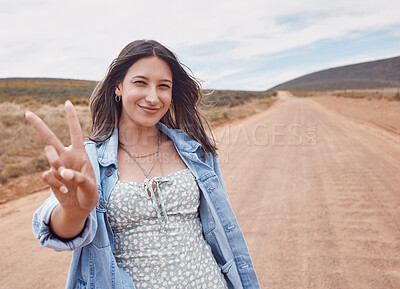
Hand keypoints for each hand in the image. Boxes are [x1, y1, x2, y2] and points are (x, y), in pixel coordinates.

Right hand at [25, 101, 97, 218]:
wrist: (80, 207)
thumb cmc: (89, 193)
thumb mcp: (90, 186)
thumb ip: (79, 178)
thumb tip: (63, 172)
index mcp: (80, 153)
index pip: (75, 132)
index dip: (71, 118)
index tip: (67, 102)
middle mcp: (66, 156)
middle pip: (50, 138)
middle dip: (39, 125)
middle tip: (27, 112)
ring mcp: (57, 166)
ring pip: (49, 156)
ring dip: (56, 164)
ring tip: (66, 177)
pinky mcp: (50, 177)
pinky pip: (47, 175)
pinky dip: (56, 184)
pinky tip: (65, 190)